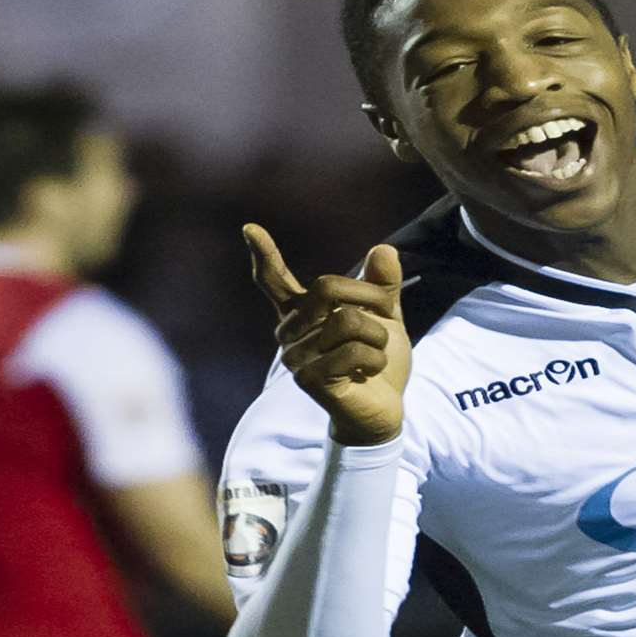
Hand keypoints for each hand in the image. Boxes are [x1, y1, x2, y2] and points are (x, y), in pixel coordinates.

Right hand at [243, 224, 410, 445]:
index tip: (250, 228)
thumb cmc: (377, 360)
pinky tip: (367, 374)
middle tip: (383, 325)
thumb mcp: (385, 316)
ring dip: (377, 337)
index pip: (275, 280)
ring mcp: (294, 356)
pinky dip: (375, 359)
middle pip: (327, 287)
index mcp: (302, 312)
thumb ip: (382, 285)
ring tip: (373, 356)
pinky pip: (353, 352)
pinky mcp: (308, 379)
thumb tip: (384, 249)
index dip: (264, 254)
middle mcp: (289, 331)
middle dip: (370, 300)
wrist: (383, 408)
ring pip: (346, 321)